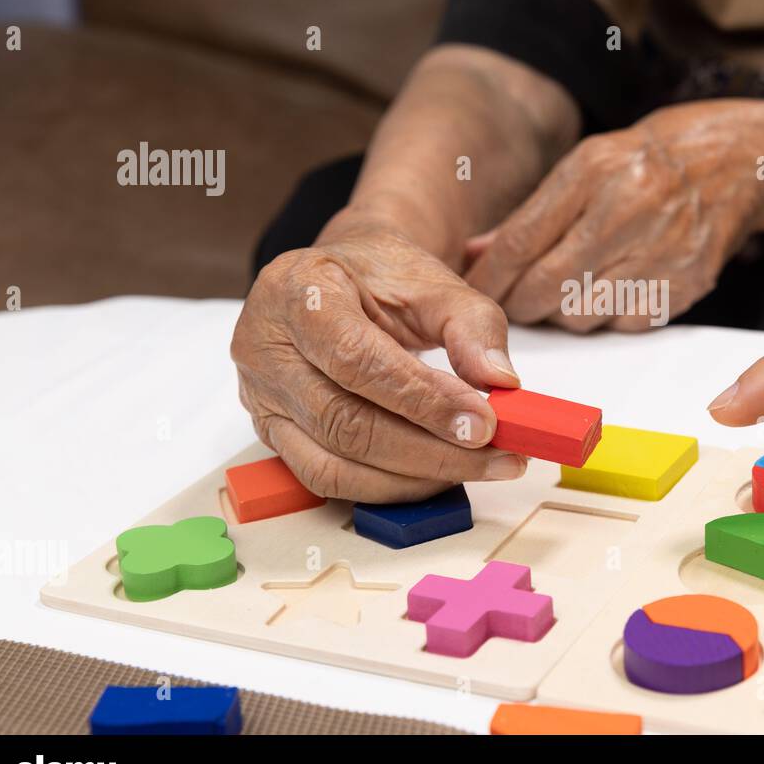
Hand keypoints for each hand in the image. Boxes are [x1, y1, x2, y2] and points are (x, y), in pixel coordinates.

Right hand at [231, 212, 526, 502]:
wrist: (340, 277)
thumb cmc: (379, 275)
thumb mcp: (432, 279)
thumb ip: (471, 324)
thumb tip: (500, 381)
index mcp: (297, 292)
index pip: (358, 361)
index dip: (423, 401)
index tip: (483, 424)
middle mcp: (265, 348)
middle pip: (345, 424)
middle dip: (430, 451)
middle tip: (497, 456)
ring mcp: (262, 396)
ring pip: (334, 464)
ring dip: (413, 479)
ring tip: (476, 467)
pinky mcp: (274, 432)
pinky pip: (327, 478)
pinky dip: (387, 487)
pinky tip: (434, 475)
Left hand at [464, 102, 763, 330]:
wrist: (738, 161)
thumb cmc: (651, 159)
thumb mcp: (586, 164)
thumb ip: (530, 214)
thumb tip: (475, 255)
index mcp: (594, 171)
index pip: (522, 241)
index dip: (491, 276)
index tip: (474, 290)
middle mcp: (627, 210)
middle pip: (548, 285)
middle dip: (520, 303)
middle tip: (514, 303)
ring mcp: (661, 251)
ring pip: (581, 314)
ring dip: (561, 313)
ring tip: (564, 293)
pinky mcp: (686, 285)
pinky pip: (623, 324)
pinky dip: (605, 317)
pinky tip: (608, 292)